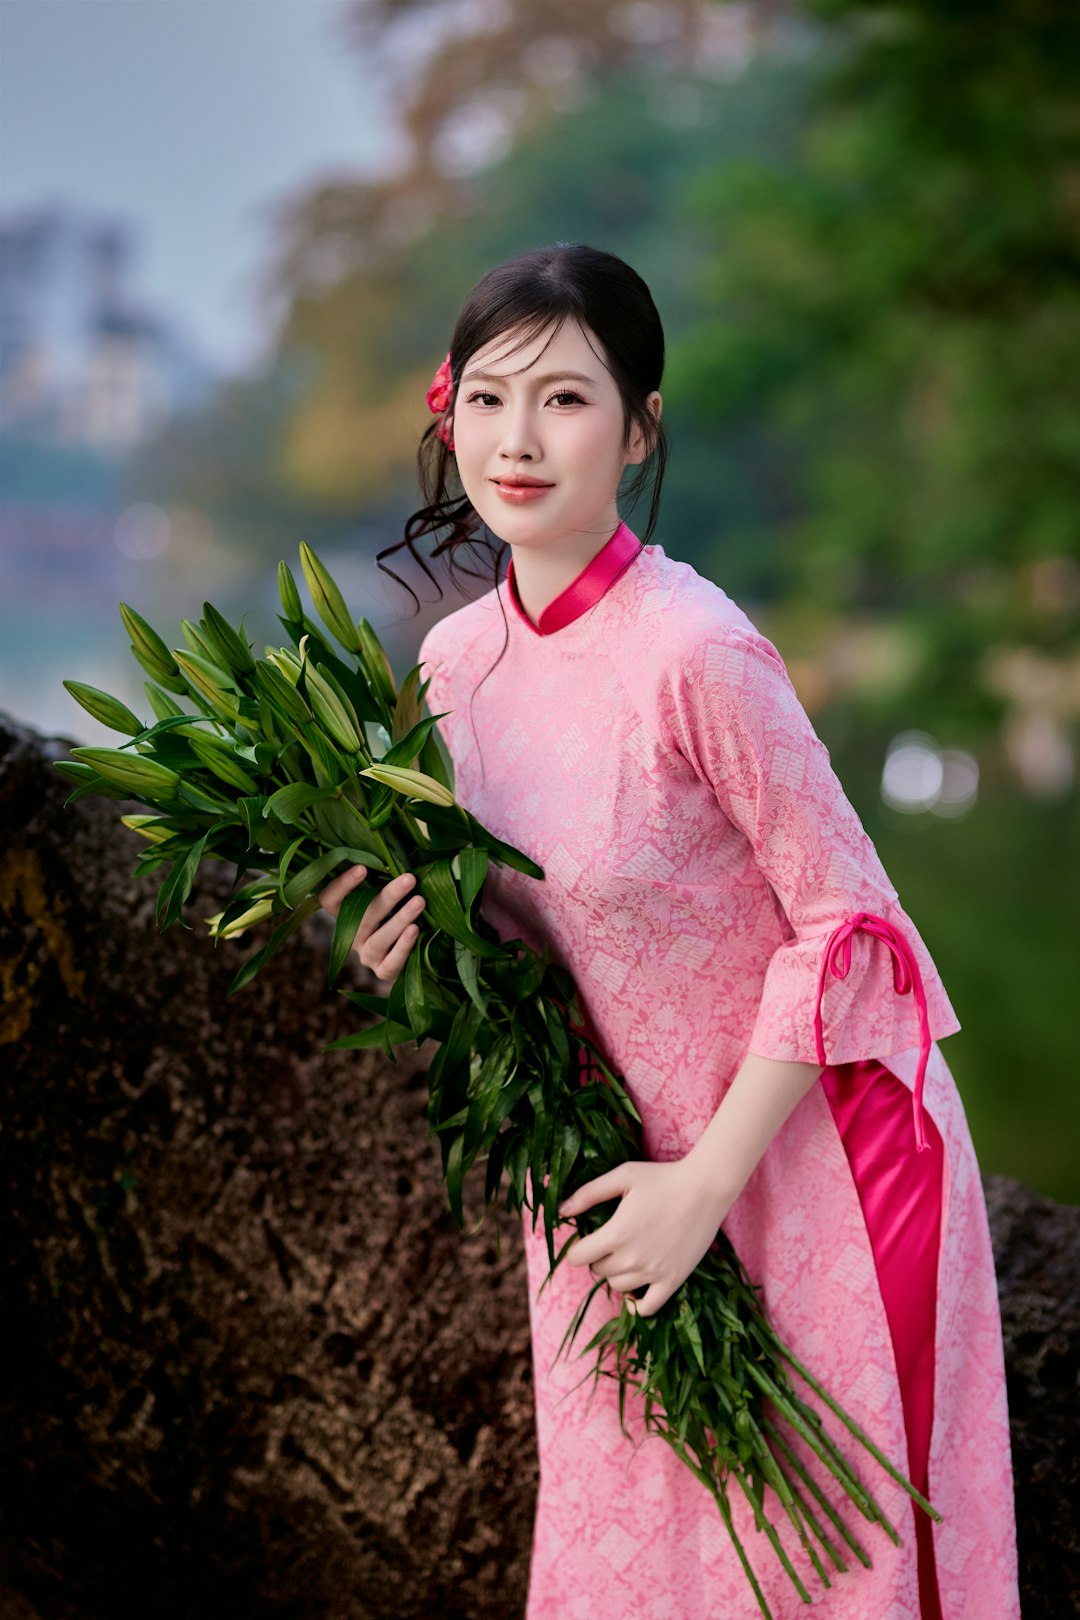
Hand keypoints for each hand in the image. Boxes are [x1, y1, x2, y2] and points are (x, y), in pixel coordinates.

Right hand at [319, 865, 424, 982]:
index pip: (329, 900)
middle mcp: (350, 935)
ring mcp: (366, 955)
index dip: (342, 885)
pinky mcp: (382, 971)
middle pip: (362, 917)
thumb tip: (397, 851)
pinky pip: (391, 963)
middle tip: (409, 879)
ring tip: (420, 901)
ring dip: (399, 919)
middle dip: (388, 896)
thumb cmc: (393, 910)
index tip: (362, 868)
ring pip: (378, 939)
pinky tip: (415, 929)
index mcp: (344, 914)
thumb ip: (383, 878)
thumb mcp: (383, 895)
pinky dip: (403, 946)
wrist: (407, 950)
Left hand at [558, 1158, 734, 1318]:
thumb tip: (561, 1211)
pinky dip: (636, 1305)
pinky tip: (633, 1294)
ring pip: (618, 1287)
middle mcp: (632, 1258)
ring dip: (615, 1273)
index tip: (584, 1240)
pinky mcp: (673, 1281)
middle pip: (598, 1270)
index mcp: (616, 1233)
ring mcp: (654, 1273)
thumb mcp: (622, 1177)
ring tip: (626, 1255)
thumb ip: (588, 1194)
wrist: (705, 1188)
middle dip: (598, 1256)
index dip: (576, 1248)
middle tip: (610, 1241)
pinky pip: (647, 1308)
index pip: (578, 1257)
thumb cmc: (661, 1178)